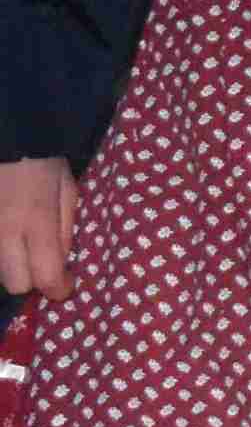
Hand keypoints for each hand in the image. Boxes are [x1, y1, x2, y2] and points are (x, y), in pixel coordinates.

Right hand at [0, 159, 63, 301]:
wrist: (5, 140)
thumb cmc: (40, 161)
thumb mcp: (67, 191)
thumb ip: (64, 230)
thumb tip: (62, 264)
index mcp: (36, 221)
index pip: (45, 276)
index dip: (59, 287)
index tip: (65, 284)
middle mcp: (3, 232)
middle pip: (15, 284)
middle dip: (32, 278)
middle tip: (42, 263)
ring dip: (12, 265)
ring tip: (22, 243)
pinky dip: (0, 250)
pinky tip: (8, 233)